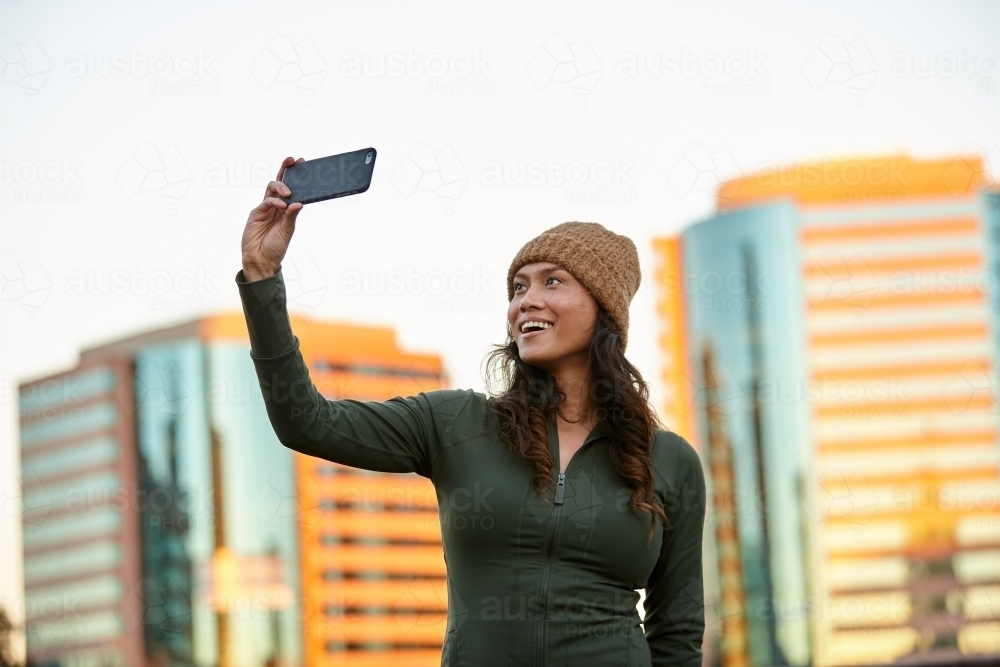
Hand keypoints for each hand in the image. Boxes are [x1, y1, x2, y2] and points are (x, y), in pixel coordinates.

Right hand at [240, 156, 304, 281]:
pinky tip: (281, 205)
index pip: (291, 188)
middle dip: (286, 170)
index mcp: (286, 209)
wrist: (261, 260)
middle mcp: (276, 206)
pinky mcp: (256, 213)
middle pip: (280, 183)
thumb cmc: (275, 247)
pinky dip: (274, 201)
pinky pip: (266, 202)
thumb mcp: (287, 231)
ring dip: (281, 186)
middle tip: (293, 160)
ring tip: (289, 192)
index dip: (295, 176)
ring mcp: (265, 208)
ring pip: (272, 189)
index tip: (303, 163)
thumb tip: (299, 202)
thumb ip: (292, 216)